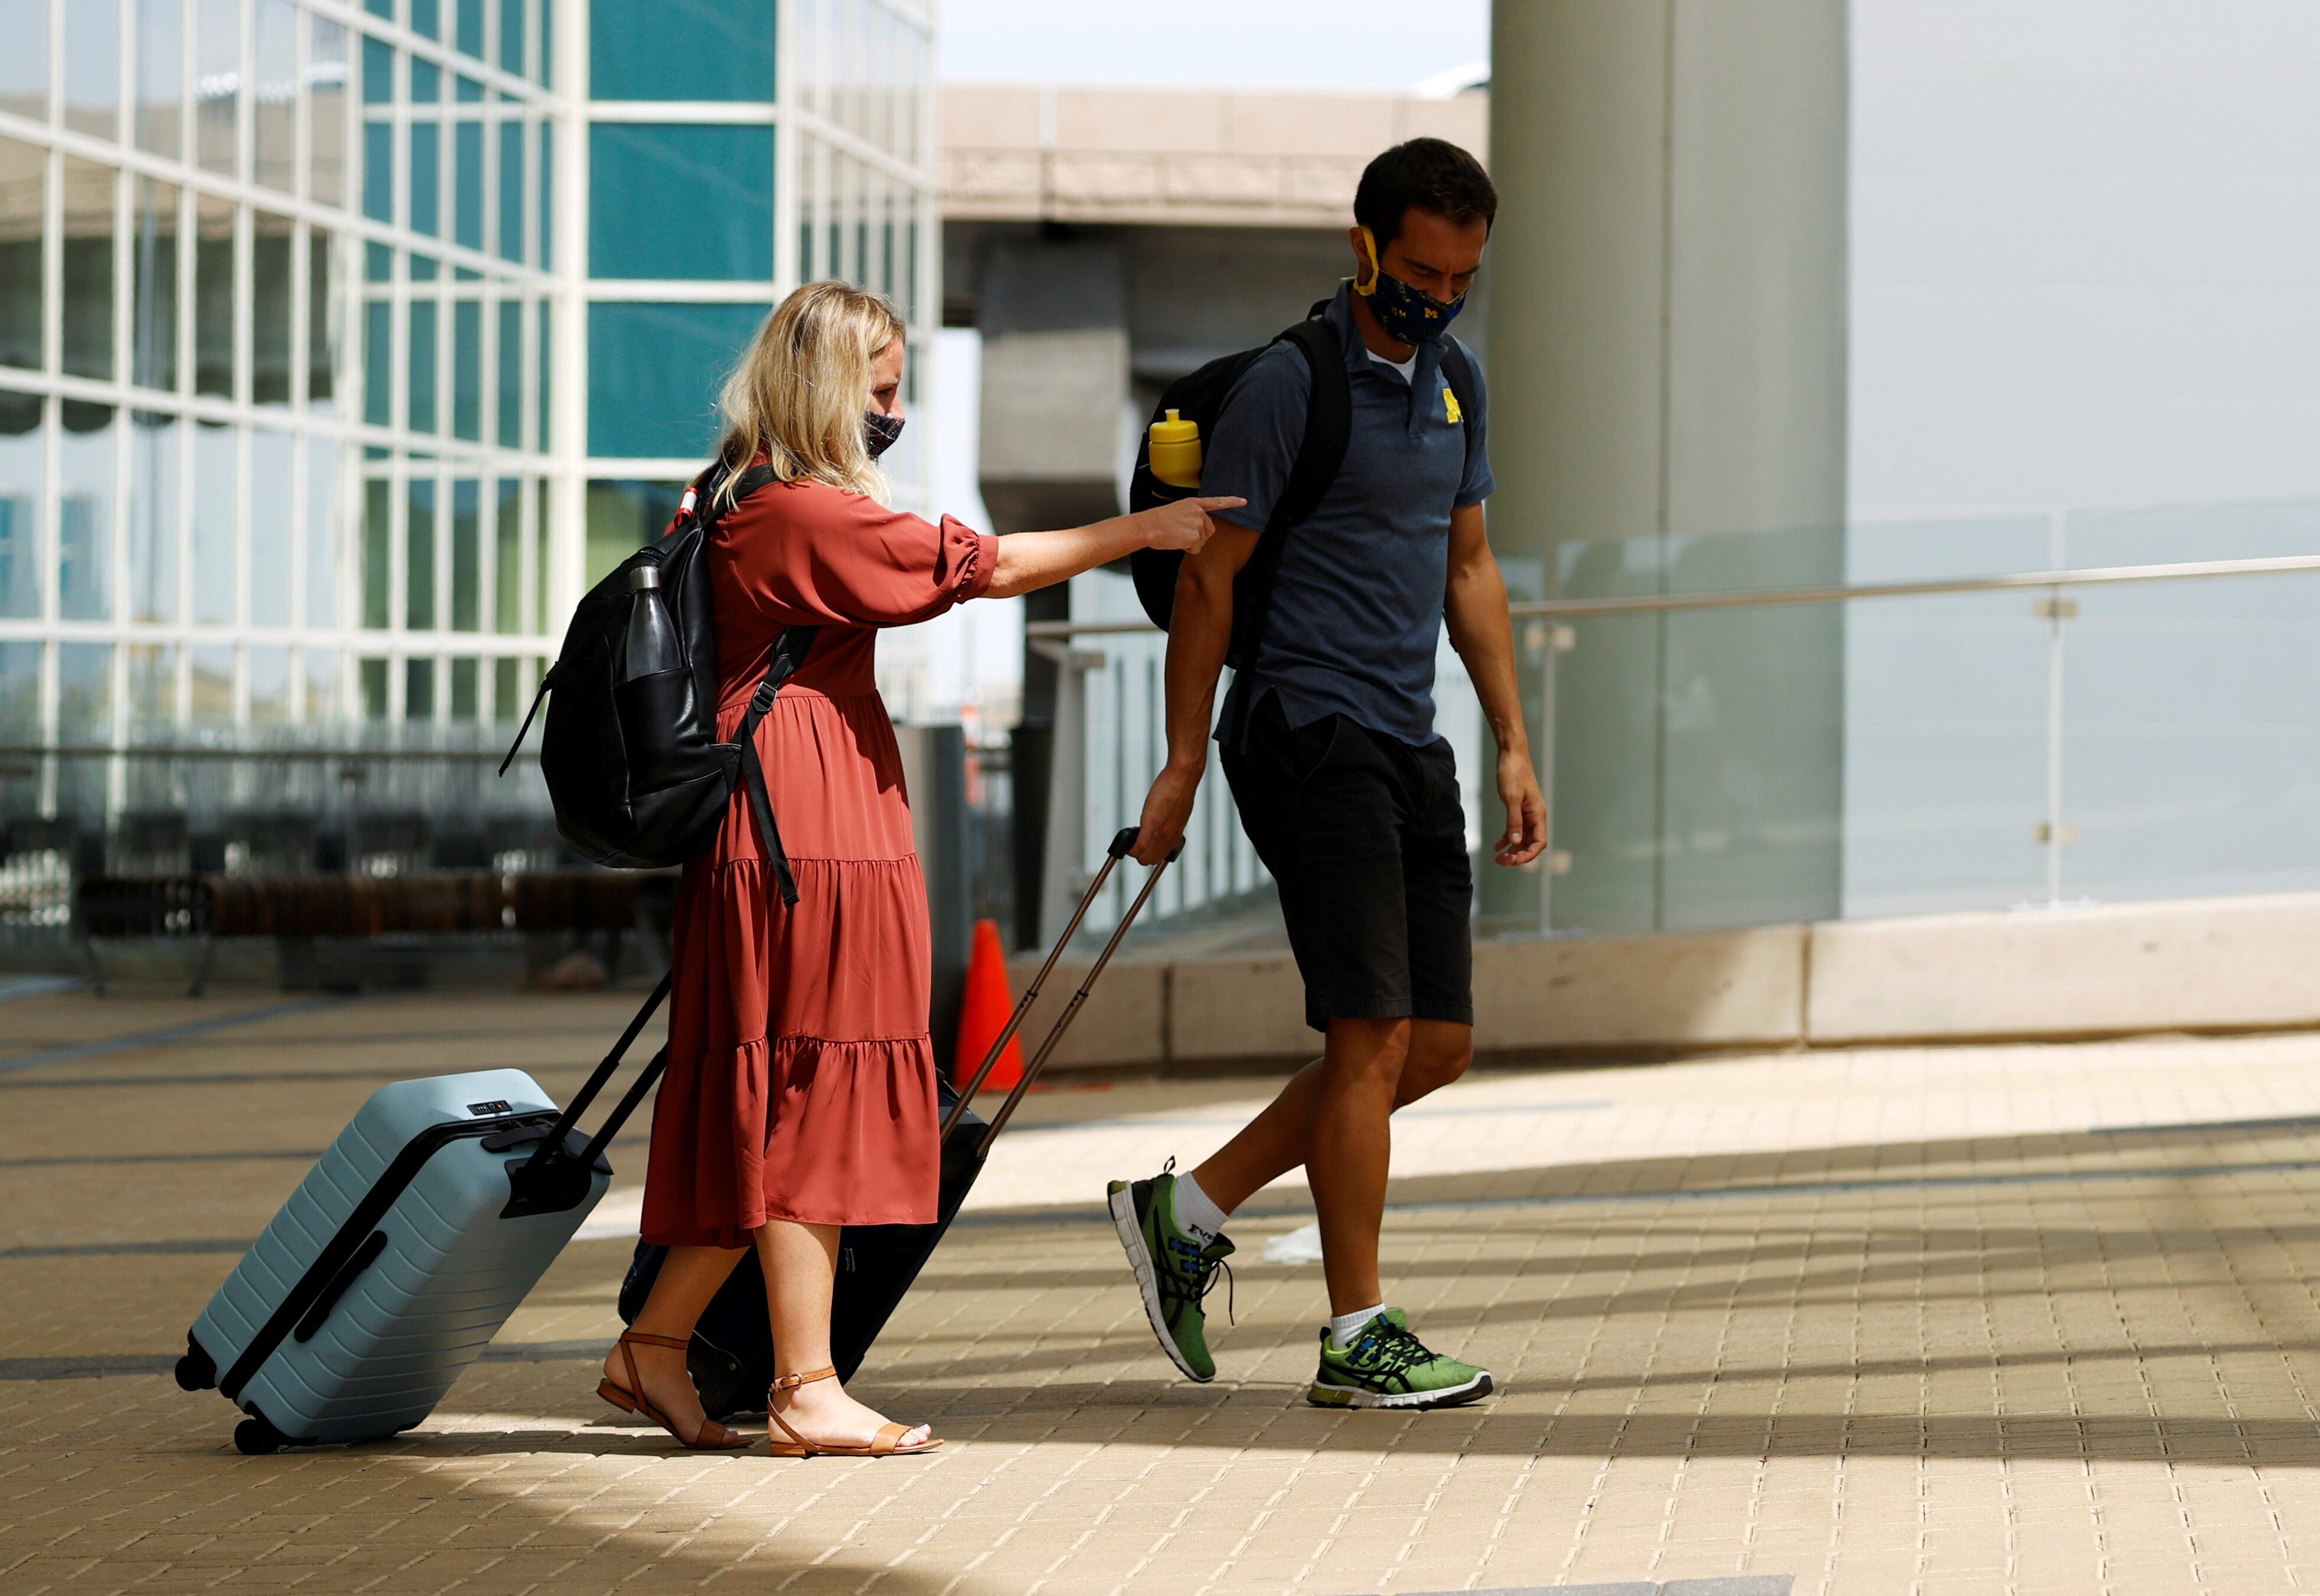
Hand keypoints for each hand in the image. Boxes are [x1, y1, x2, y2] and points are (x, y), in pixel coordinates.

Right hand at [1132, 760, 1202, 865]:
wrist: (1182, 777)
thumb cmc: (1178, 789)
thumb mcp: (1177, 809)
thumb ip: (1169, 820)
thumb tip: (1162, 820)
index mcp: (1175, 835)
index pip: (1160, 856)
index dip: (1149, 852)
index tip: (1143, 842)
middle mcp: (1169, 837)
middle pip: (1151, 859)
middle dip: (1140, 854)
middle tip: (1134, 840)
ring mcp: (1160, 831)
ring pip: (1145, 857)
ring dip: (1134, 852)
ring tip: (1130, 840)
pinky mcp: (1151, 823)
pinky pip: (1140, 845)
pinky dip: (1131, 848)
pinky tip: (1126, 846)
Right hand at [1136, 495, 1244, 552]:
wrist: (1148, 526)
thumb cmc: (1157, 521)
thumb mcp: (1177, 511)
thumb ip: (1192, 515)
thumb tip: (1199, 529)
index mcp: (1194, 503)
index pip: (1216, 502)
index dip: (1232, 502)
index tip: (1244, 501)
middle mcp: (1199, 512)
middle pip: (1209, 530)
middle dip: (1198, 535)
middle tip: (1180, 533)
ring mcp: (1198, 524)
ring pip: (1202, 541)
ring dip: (1190, 542)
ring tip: (1175, 535)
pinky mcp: (1195, 536)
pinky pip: (1196, 549)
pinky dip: (1187, 548)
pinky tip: (1176, 541)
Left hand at [1493, 746, 1547, 866]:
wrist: (1511, 755)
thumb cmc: (1513, 773)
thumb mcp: (1511, 798)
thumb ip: (1513, 820)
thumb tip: (1515, 841)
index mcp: (1538, 814)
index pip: (1539, 842)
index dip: (1528, 855)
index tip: (1513, 860)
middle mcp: (1535, 816)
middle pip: (1530, 843)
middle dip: (1518, 855)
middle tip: (1501, 862)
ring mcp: (1527, 813)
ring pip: (1522, 838)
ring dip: (1512, 849)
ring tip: (1498, 858)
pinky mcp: (1518, 809)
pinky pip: (1515, 829)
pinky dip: (1507, 839)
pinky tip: (1497, 846)